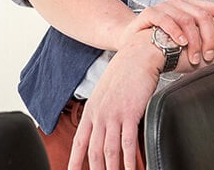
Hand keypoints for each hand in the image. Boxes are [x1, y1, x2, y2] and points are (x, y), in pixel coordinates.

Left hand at [68, 34, 158, 169]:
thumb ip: (102, 110)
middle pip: (94, 151)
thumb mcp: (106, 92)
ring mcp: (114, 115)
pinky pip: (127, 142)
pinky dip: (128, 159)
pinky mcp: (130, 113)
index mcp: (91, 110)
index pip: (79, 143)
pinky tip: (130, 168)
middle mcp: (100, 114)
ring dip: (111, 169)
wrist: (139, 55)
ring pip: (109, 150)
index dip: (74, 162)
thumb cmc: (125, 72)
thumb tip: (104, 126)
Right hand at [118, 0, 213, 67]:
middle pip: (203, 15)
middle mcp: (181, 3)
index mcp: (193, 6)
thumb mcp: (190, 41)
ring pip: (186, 19)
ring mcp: (165, 6)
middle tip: (210, 57)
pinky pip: (165, 19)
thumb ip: (205, 39)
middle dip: (210, 38)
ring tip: (194, 58)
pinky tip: (180, 43)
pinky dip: (175, 31)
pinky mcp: (150, 13)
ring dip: (193, 41)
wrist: (135, 45)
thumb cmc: (166, 45)